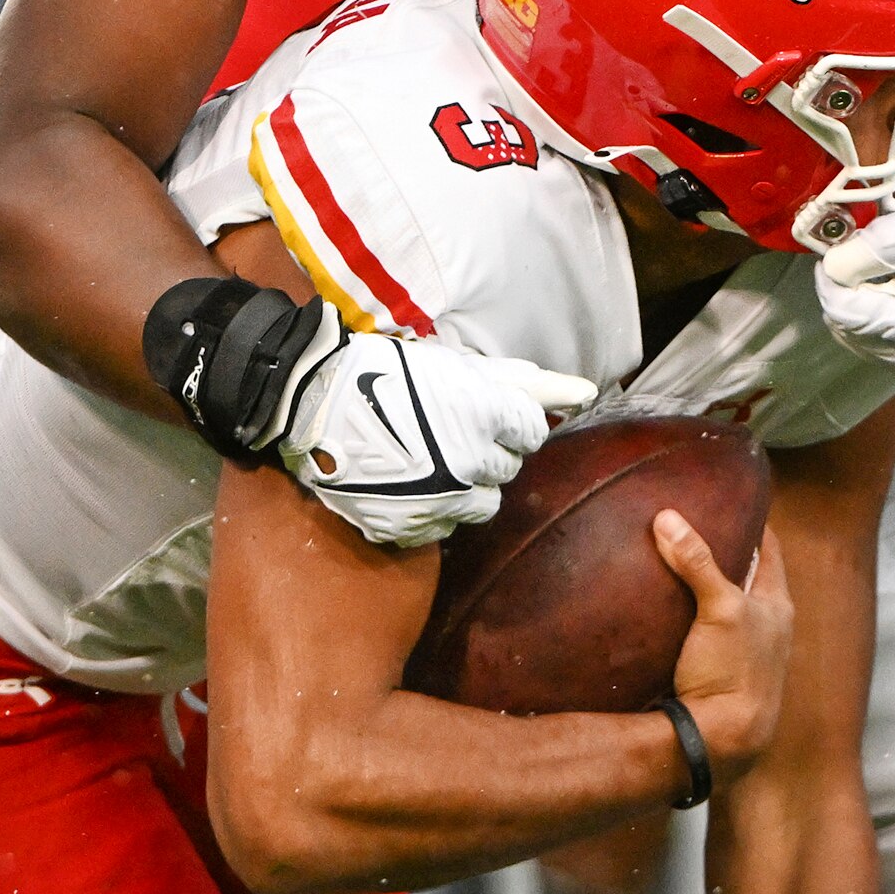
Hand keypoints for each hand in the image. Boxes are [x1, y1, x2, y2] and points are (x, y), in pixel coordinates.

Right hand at [279, 331, 596, 549]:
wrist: (310, 405)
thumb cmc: (384, 372)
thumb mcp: (452, 365)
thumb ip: (518, 381)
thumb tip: (583, 392)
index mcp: (486, 416)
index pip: (532, 430)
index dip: (509, 420)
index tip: (484, 412)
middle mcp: (472, 464)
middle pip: (509, 468)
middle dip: (490, 450)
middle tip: (453, 433)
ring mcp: (441, 501)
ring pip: (483, 505)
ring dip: (469, 485)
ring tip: (435, 462)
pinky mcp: (411, 528)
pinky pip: (444, 527)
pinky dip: (434, 509)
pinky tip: (409, 485)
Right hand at [659, 514, 791, 787]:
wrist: (720, 744)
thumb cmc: (734, 675)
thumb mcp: (720, 610)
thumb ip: (697, 562)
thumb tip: (669, 518)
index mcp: (777, 606)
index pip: (769, 548)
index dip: (752, 520)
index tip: (729, 498)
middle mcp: (766, 626)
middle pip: (745, 575)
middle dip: (721, 550)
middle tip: (689, 521)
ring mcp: (742, 652)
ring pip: (722, 605)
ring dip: (701, 584)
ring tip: (669, 555)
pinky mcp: (717, 672)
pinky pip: (702, 631)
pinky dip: (686, 614)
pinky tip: (661, 608)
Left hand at [816, 185, 894, 381]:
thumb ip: (885, 243)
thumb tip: (834, 264)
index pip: (845, 313)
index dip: (833, 274)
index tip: (848, 241)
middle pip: (847, 326)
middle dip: (853, 285)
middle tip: (884, 250)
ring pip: (858, 335)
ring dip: (866, 297)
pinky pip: (878, 340)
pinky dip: (879, 310)